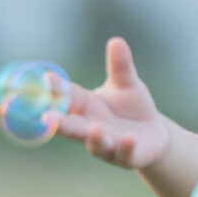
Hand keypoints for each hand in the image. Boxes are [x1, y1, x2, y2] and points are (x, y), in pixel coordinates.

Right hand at [49, 37, 170, 168]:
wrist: (154, 134)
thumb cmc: (132, 108)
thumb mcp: (127, 84)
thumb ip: (120, 66)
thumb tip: (117, 41)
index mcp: (85, 107)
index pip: (65, 97)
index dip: (53, 90)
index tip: (43, 79)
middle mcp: (90, 128)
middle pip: (71, 126)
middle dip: (58, 123)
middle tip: (45, 118)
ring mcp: (108, 145)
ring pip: (96, 143)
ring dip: (94, 137)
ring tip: (95, 128)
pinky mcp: (129, 156)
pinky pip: (125, 153)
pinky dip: (125, 147)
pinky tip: (128, 138)